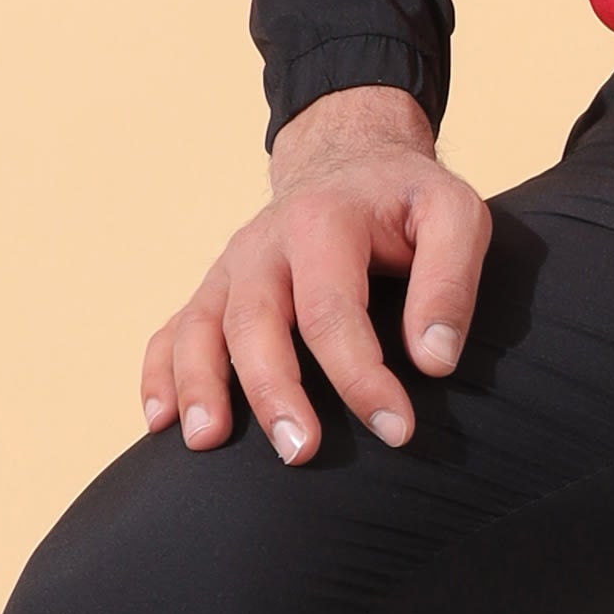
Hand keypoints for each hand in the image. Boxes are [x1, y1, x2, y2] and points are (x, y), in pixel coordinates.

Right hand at [142, 89, 491, 463]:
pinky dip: (159, 375)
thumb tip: (433, 362)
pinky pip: (172, 331)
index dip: (360, 375)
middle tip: (300, 452)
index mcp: (323, 222)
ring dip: (199, 386)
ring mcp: (231, 268)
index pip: (332, 310)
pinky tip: (162, 422)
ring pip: (200, 327)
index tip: (395, 429)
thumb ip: (450, 283)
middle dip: (273, 391)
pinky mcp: (215, 290)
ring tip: (205, 442)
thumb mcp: (453, 216)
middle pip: (254, 322)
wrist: (350, 161)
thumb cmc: (405, 200)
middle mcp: (263, 244)